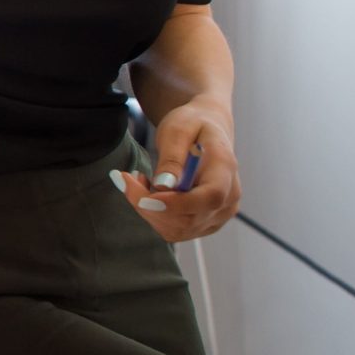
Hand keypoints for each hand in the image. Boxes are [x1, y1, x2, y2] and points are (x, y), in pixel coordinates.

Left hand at [115, 99, 238, 242]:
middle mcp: (229, 199)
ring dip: (149, 211)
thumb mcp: (177, 130)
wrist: (206, 130)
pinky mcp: (205, 222)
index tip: (143, 197)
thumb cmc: (192, 125)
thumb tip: (163, 187)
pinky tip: (150, 191)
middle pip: (188, 219)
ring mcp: (219, 214)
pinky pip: (175, 230)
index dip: (176, 204)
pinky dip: (155, 215)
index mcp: (226, 170)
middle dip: (149, 205)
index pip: (209, 198)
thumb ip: (171, 158)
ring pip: (177, 230)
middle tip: (126, 178)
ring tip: (139, 180)